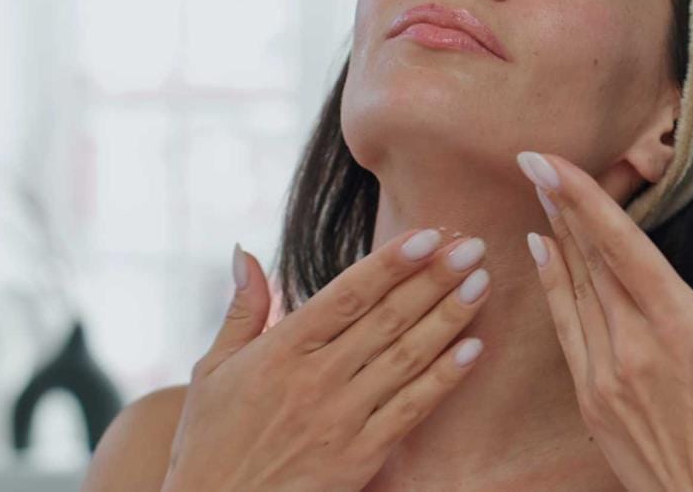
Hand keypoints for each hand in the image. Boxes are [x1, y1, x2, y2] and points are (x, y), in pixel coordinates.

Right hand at [162, 230, 492, 491]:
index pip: (347, 294)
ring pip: (407, 358)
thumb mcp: (213, 370)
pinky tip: (473, 349)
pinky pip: (410, 410)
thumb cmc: (209, 441)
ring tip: (483, 283)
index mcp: (280, 350)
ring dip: (449, 317)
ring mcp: (340, 419)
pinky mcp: (359, 458)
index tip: (428, 234)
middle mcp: (315, 380)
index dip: (391, 262)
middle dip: (434, 279)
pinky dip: (444, 379)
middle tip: (474, 246)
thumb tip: (244, 250)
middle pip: (387, 319)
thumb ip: (242, 309)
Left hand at [516, 151, 692, 491]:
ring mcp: (606, 375)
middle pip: (591, 259)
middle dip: (562, 204)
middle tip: (535, 161)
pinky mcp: (592, 399)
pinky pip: (564, 327)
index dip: (584, 200)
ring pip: (574, 288)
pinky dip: (551, 285)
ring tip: (538, 193)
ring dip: (555, 236)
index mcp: (682, 332)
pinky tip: (542, 255)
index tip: (551, 162)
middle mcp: (634, 347)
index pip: (624, 248)